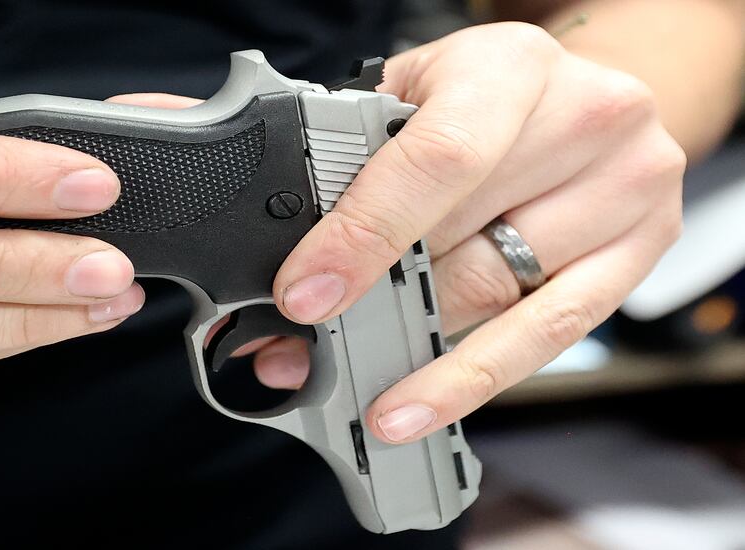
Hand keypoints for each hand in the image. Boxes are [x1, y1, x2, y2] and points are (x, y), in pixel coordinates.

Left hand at [265, 23, 684, 442]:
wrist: (588, 99)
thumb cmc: (492, 94)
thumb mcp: (419, 91)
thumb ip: (362, 151)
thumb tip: (296, 254)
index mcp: (512, 68)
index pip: (436, 160)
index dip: (365, 234)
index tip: (308, 293)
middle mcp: (585, 120)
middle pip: (461, 237)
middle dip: (369, 300)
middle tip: (305, 343)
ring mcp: (625, 189)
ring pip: (493, 293)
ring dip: (412, 343)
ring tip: (350, 375)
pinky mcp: (640, 250)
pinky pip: (547, 334)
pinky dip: (470, 377)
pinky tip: (416, 405)